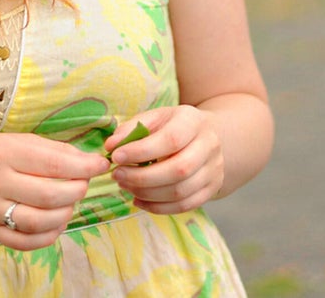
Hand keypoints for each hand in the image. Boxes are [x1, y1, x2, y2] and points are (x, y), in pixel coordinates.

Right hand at [0, 133, 109, 250]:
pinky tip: (57, 223)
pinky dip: (49, 236)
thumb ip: (50, 149)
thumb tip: (87, 160)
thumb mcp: (13, 141)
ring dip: (66, 214)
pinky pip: (26, 242)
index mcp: (3, 153)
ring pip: (40, 221)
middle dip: (77, 191)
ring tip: (70, 203)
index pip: (52, 163)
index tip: (100, 166)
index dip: (83, 167)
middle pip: (49, 195)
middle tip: (84, 185)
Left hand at [105, 106, 222, 214]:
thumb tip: (111, 145)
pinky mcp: (211, 189)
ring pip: (180, 191)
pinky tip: (139, 200)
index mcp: (194, 121)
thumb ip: (132, 129)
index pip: (171, 139)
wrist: (208, 137)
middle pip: (178, 169)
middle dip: (142, 177)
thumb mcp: (156, 118)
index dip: (142, 151)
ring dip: (147, 194)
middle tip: (118, 176)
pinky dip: (157, 207)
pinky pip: (184, 205)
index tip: (116, 157)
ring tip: (126, 187)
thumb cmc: (174, 126)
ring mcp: (213, 170)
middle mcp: (209, 146)